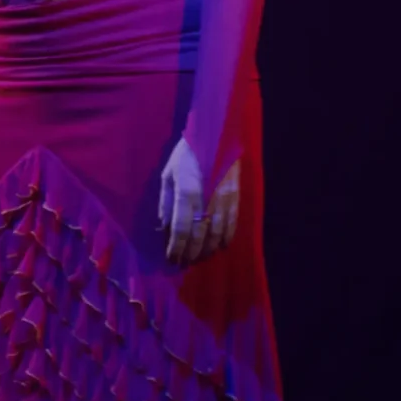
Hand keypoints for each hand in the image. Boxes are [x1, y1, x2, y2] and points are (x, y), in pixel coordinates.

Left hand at [158, 139, 241, 266]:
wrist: (217, 136)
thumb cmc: (187, 154)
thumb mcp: (168, 175)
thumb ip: (166, 202)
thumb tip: (163, 227)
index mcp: (186, 192)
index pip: (180, 228)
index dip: (176, 247)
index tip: (171, 259)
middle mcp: (207, 199)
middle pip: (199, 235)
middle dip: (190, 252)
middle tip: (182, 264)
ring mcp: (224, 199)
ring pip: (217, 233)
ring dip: (207, 250)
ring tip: (197, 259)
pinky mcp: (236, 197)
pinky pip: (232, 224)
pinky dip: (225, 239)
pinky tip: (219, 247)